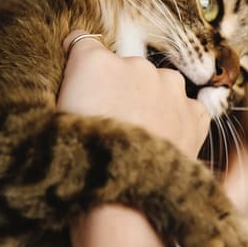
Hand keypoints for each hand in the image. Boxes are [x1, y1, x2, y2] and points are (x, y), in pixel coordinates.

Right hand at [57, 31, 210, 156]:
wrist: (124, 202)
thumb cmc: (79, 163)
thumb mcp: (52, 118)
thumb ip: (69, 84)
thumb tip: (75, 66)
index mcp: (94, 62)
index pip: (84, 44)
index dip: (81, 65)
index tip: (81, 81)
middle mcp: (136, 65)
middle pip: (127, 67)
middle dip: (121, 88)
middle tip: (112, 123)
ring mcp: (170, 87)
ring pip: (160, 85)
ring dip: (152, 101)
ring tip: (140, 137)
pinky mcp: (195, 112)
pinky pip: (186, 109)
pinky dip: (178, 122)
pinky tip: (162, 144)